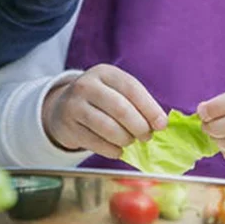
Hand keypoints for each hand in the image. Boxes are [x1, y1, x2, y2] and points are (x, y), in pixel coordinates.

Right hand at [43, 64, 166, 159]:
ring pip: (108, 127)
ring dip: (125, 139)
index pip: (132, 88)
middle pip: (120, 109)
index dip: (150, 108)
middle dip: (139, 127)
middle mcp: (87, 86)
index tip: (161, 124)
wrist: (63, 108)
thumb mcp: (116, 91)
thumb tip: (160, 123)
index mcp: (105, 73)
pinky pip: (96, 143)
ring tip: (130, 141)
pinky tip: (118, 150)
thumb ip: (137, 103)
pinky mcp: (68, 126)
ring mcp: (74, 106)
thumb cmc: (101, 100)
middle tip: (147, 136)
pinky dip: (112, 150)